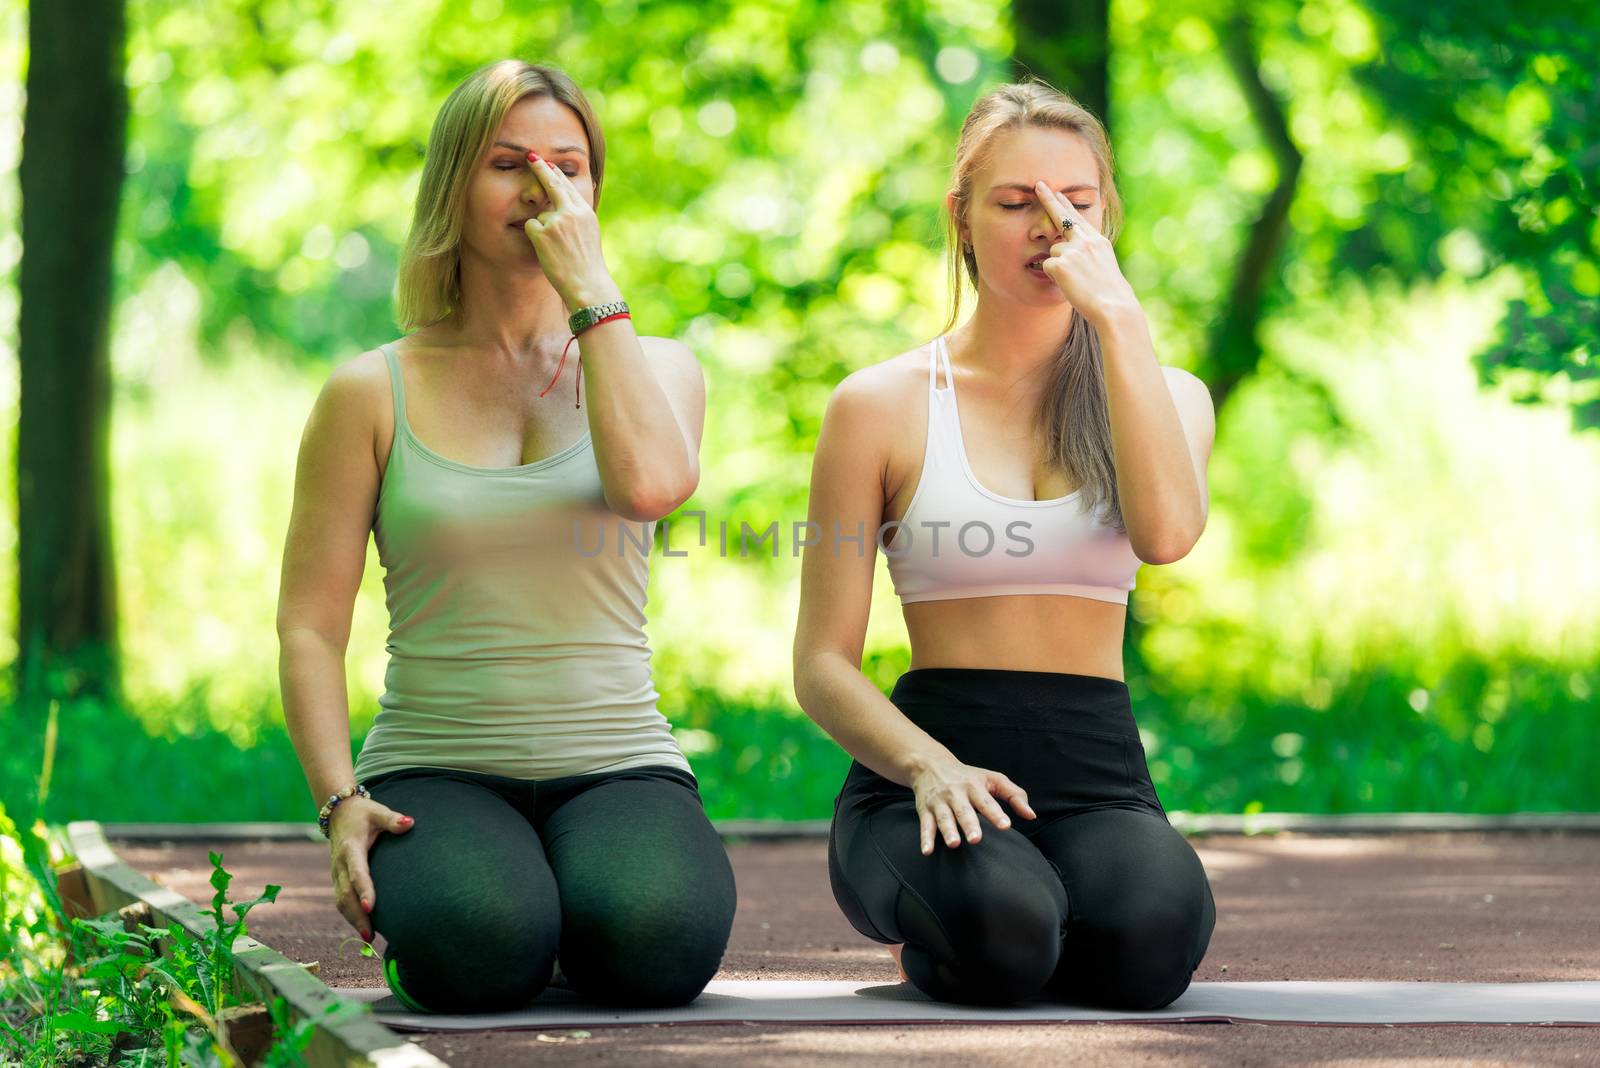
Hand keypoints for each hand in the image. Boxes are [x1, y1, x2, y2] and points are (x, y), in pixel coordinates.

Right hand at [327, 796, 413, 943]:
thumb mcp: (377, 811)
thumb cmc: (362, 814)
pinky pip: (341, 900)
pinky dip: (350, 915)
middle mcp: (339, 864)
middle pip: (346, 894)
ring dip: (353, 920)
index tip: (372, 906)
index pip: (357, 872)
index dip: (363, 890)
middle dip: (358, 915)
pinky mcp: (337, 878)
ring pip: (341, 901)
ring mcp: (336, 873)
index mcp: (350, 849)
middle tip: (371, 935)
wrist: (338, 813)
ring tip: (369, 938)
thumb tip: (409, 823)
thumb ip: (392, 819)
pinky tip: (364, 927)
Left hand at [521, 153, 621, 310]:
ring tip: (557, 250)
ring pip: (540, 215)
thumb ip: (578, 217)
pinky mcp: (543, 234)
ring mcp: (557, 221)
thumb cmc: (588, 265)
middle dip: (541, 169)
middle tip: (530, 156)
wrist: (587, 284)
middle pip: (552, 184)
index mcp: (585, 212)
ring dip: (543, 230)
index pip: (568, 186)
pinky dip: (534, 239)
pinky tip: (547, 251)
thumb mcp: (590, 234)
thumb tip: (567, 204)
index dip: (556, 173)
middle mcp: (572, 212)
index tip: (548, 163)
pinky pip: (531, 227)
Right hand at [908, 756, 1036, 855]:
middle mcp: (956, 793)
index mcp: (974, 786)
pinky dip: (925, 838)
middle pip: (964, 810)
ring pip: (944, 817)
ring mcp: (940, 802)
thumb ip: (1014, 795)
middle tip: (976, 839)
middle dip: (969, 824)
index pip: (987, 801)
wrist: (929, 764)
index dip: (996, 813)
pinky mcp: (925, 810)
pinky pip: (925, 825)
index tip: (1005, 826)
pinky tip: (927, 851)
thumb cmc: (967, 776)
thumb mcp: (992, 779)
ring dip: (948, 831)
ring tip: (954, 843)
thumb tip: (1031, 815)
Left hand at [1034, 180, 1137, 327]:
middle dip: (1049, 200)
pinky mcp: (1060, 264)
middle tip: (1038, 184)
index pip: (1078, 218)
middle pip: (1061, 217)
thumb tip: (1074, 250)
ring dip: (1058, 266)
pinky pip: (1047, 267)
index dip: (1066, 204)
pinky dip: (1053, 276)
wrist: (1113, 305)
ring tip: (1076, 280)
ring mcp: (1072, 251)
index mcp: (1097, 241)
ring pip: (1053, 252)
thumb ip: (1091, 253)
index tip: (1057, 192)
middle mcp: (1085, 241)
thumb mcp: (1105, 265)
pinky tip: (1068, 284)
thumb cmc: (1110, 292)